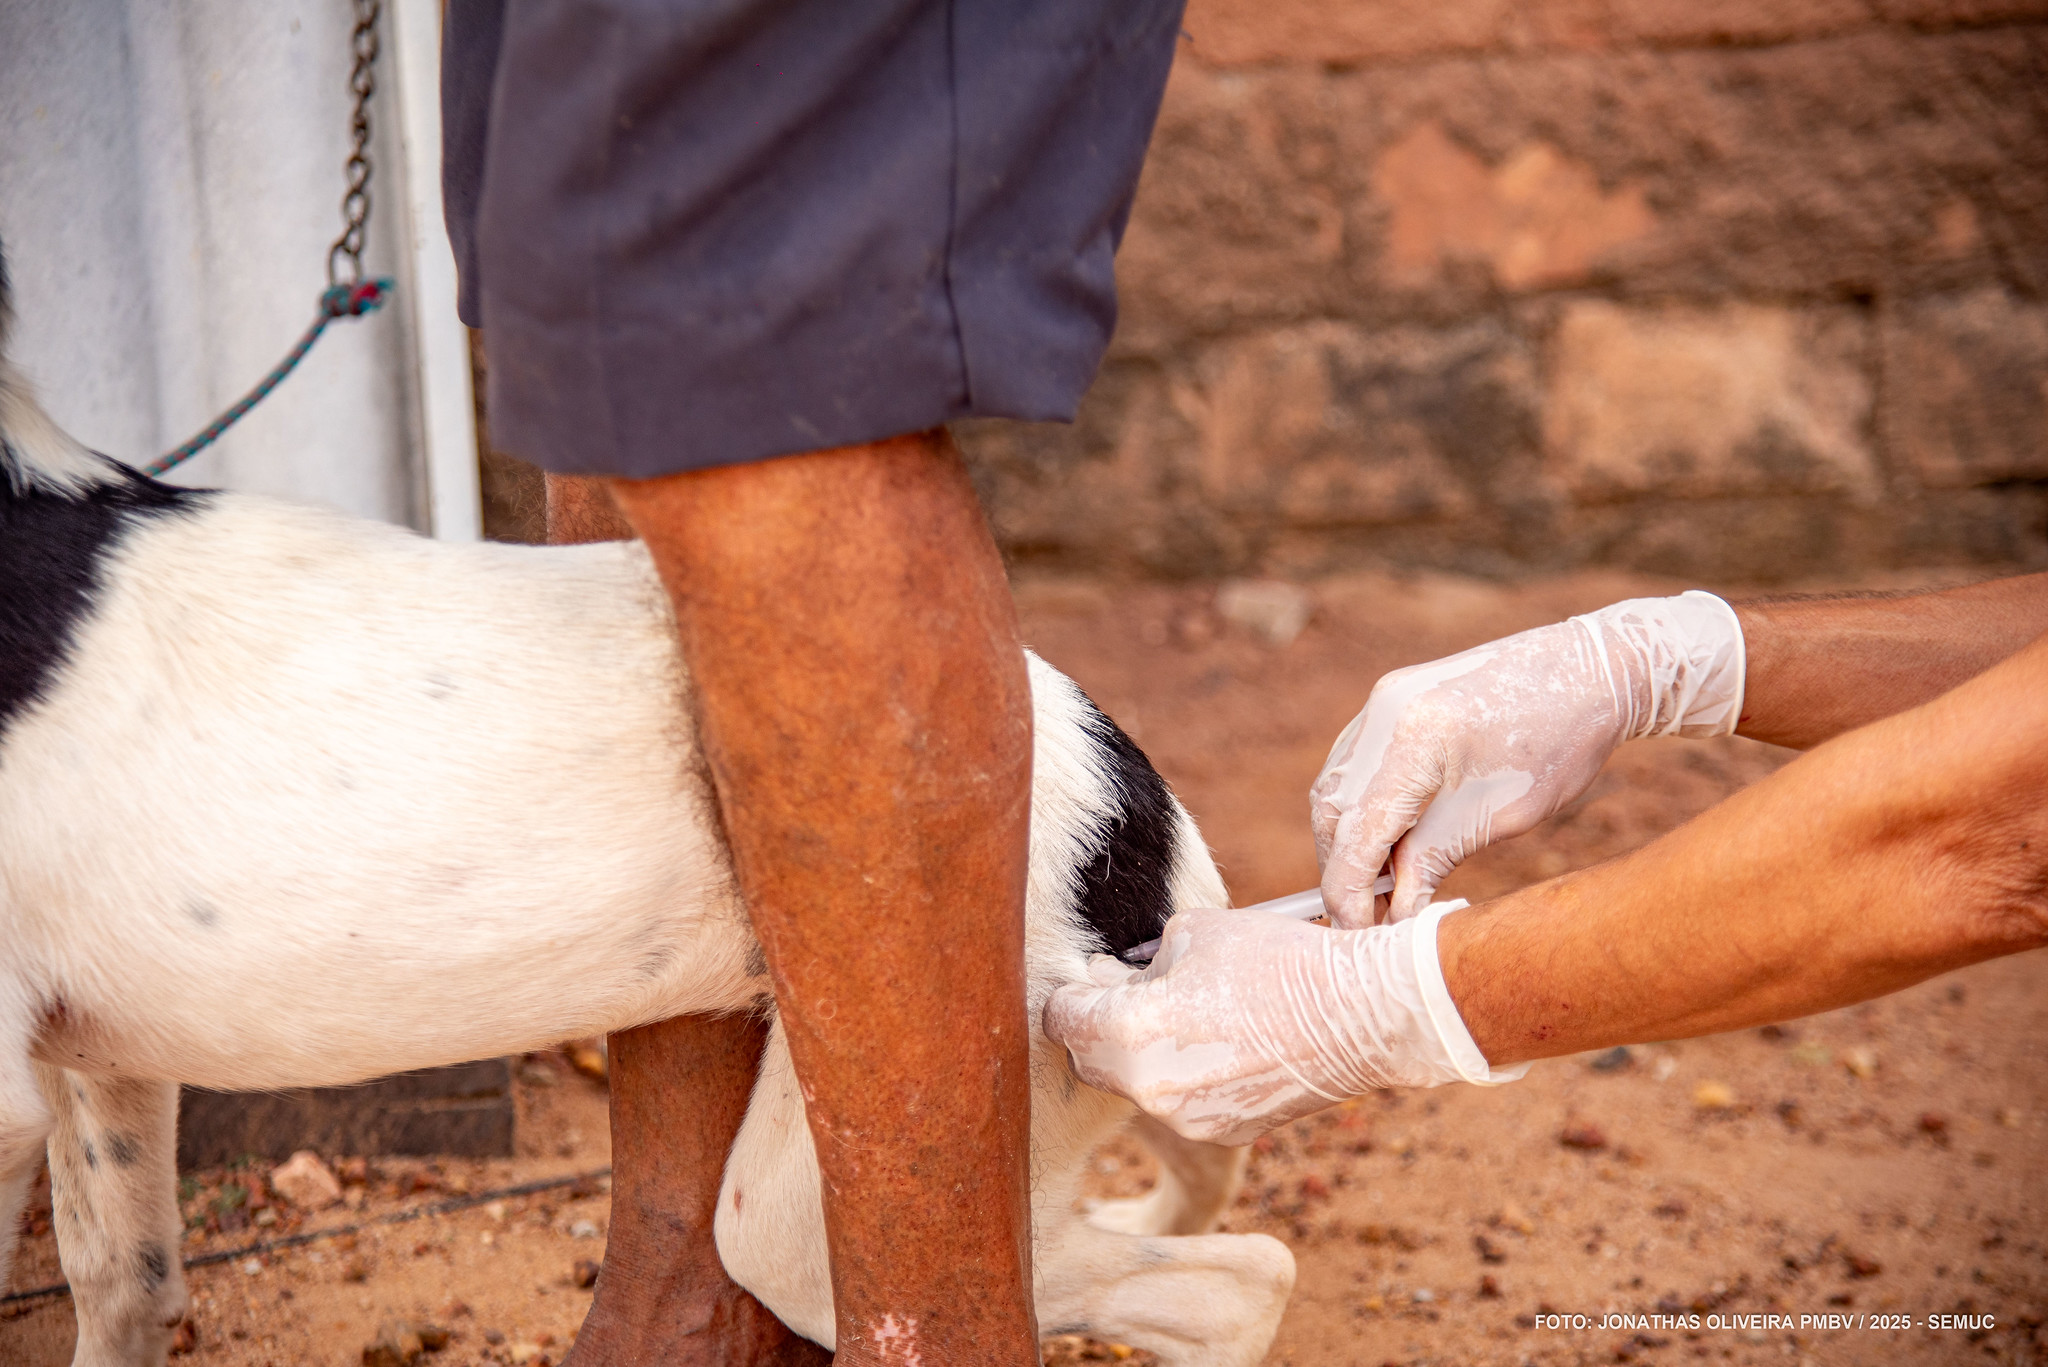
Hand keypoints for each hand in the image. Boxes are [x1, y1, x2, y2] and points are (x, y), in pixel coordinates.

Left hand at [1042, 903, 1522, 1146]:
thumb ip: (1141, 962)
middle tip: (1131, 987)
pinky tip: (1225, 1041)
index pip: (1062, 1018)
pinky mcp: (1224, 1134)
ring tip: (1192, 1011)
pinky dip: (1187, 1075)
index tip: (1090, 976)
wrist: (1362, 1015)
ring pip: (1137, 1084)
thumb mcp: (1193, 932)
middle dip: (1101, 1025)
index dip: (1073, 992)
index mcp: (1131, 1032)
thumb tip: (1118, 978)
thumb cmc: (1277, 961)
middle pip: (1090, 1060)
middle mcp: (1150, 1088)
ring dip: (1145, 1051)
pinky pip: (1182, 1102)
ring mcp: (1187, 1120)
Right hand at [1312, 592, 1744, 927]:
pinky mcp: (1389, 702)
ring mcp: (1382, 703)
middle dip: (1342, 869)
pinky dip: (1359, 811)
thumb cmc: (1561, 743)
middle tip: (1364, 918)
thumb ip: (1435, 859)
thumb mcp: (1504, 814)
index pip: (1357, 830)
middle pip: (1332, 809)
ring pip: (1335, 787)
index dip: (1348, 889)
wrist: (1589, 670)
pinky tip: (1384, 841)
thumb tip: (1392, 913)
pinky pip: (1354, 766)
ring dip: (1347, 842)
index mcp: (1416, 739)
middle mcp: (1385, 714)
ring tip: (1376, 886)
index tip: (1357, 932)